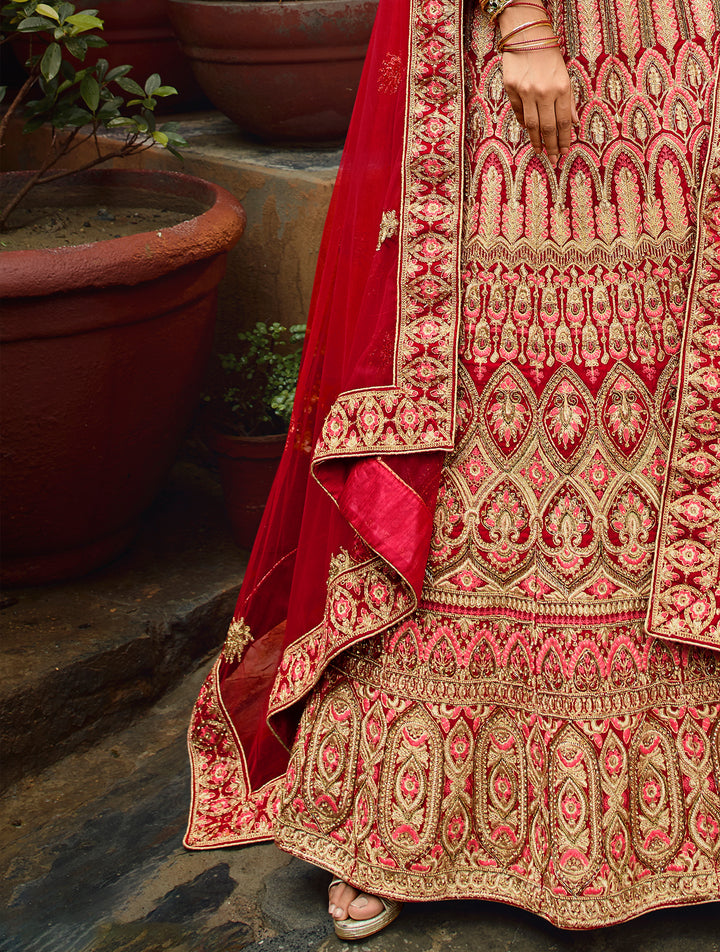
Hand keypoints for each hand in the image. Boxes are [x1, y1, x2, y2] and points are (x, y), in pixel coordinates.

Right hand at [498, 5, 578, 166]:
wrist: (526, 36)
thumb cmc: (548, 56)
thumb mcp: (564, 76)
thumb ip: (568, 101)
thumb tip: (573, 123)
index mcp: (561, 88)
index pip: (563, 122)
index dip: (563, 140)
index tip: (563, 152)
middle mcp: (544, 92)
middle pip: (548, 127)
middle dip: (551, 146)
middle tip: (553, 159)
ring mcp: (526, 91)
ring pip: (532, 125)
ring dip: (536, 141)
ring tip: (539, 151)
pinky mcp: (511, 89)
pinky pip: (518, 112)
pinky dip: (523, 123)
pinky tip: (529, 131)